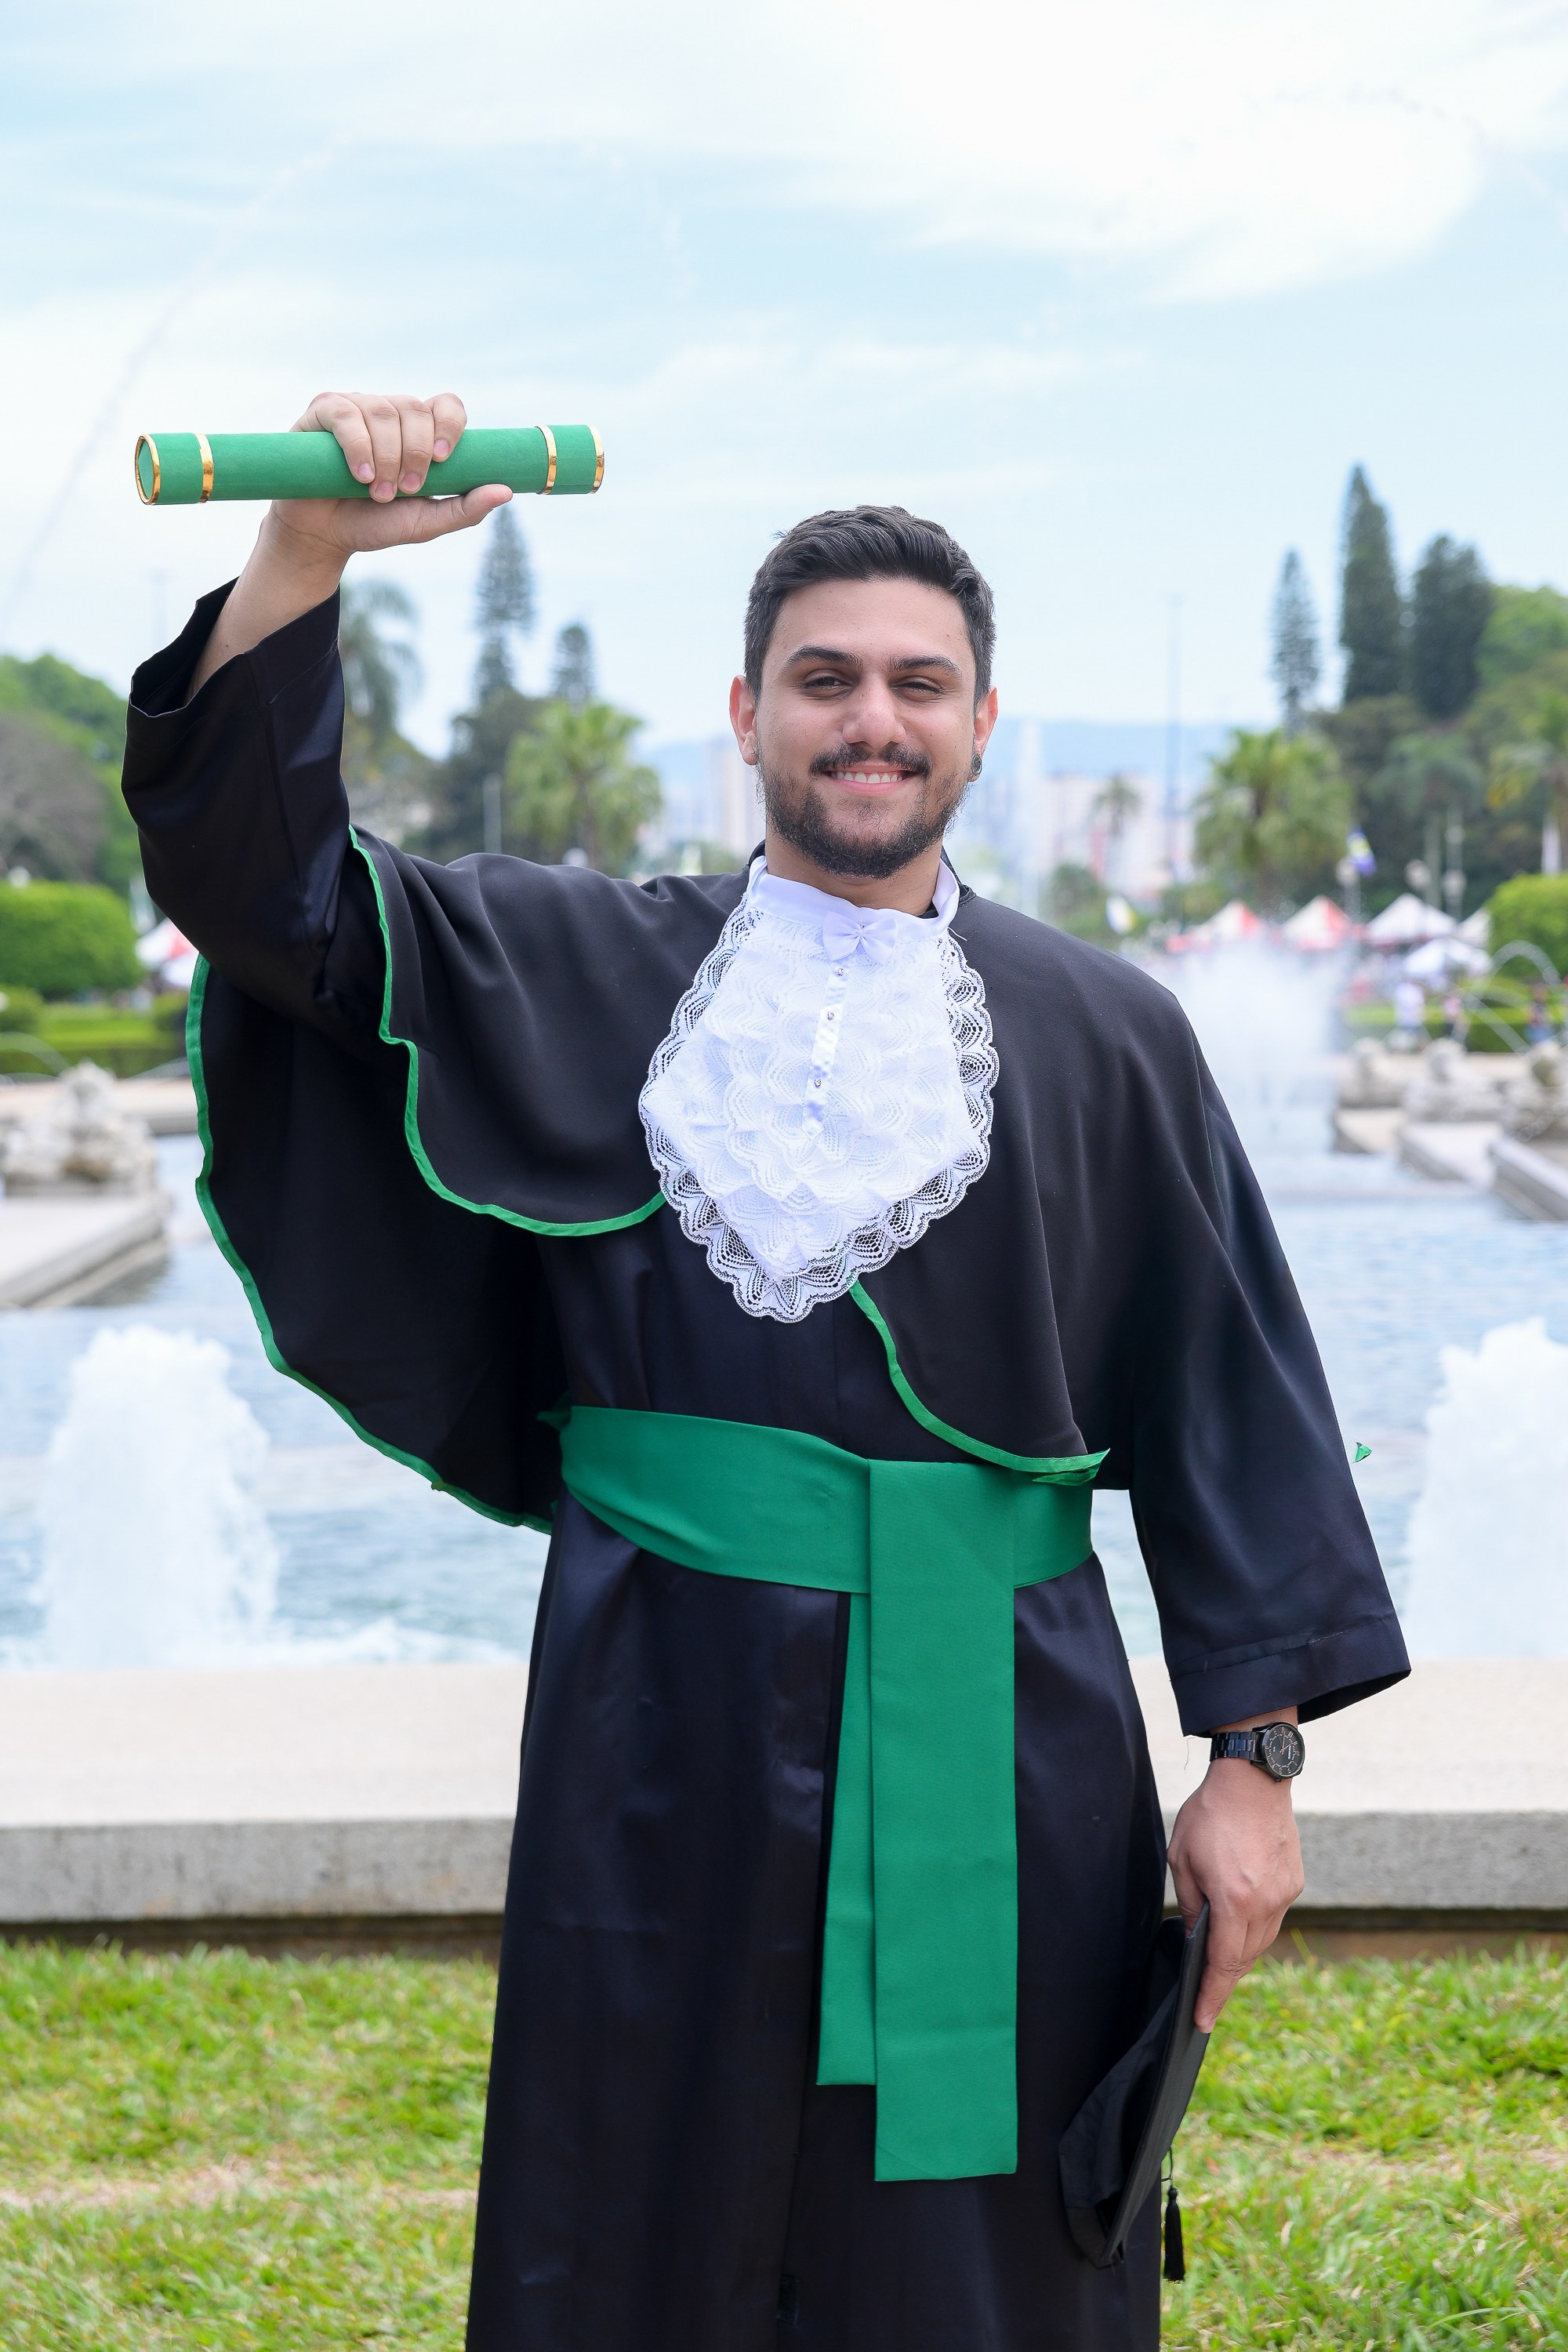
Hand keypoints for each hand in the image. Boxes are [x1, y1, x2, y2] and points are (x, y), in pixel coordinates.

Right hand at [268, 390, 509, 562]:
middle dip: (415, 453)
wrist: (324, 535)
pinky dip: (358, 447)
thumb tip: (505, 491)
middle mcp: (390, 411)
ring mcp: (357, 407)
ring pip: (382, 412)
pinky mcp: (323, 411)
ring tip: (378, 493)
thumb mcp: (426, 523)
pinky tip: (360, 476)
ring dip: (386, 457)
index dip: (450, 424)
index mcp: (419, 431)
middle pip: (415, 408)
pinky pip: (346, 414)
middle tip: (406, 490)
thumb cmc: (376, 524)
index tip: (443, 459)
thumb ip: (465, 510)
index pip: (447, 405)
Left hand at [1166, 1730, 1304, 2031]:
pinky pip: (1273, 1918)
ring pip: (1262, 1940)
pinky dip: (1255, 1927)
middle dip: (1224, 1976)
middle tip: (1205, 1992)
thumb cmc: (1210, 1814)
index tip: (1202, 2021)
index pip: (1224, 1963)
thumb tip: (1194, 1940)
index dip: (1212, 1996)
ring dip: (1241, 1952)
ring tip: (1219, 1957)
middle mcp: (1266, 1902)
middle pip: (1246, 1957)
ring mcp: (1285, 1893)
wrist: (1253, 1778)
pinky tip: (1239, 1921)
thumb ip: (1189, 1905)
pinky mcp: (1295, 1882)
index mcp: (1235, 1899)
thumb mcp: (1182, 1860)